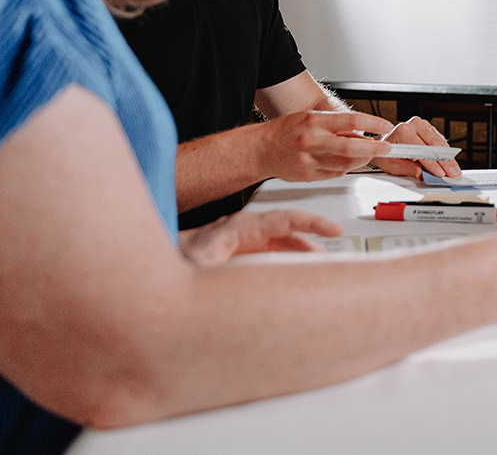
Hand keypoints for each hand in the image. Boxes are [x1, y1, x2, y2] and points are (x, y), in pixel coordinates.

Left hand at [178, 208, 343, 265]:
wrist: (158, 261)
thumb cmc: (176, 260)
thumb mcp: (199, 266)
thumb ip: (226, 268)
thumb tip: (254, 277)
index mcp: (241, 227)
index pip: (286, 219)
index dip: (313, 223)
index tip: (335, 230)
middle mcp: (248, 231)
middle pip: (292, 233)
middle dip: (316, 245)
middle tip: (338, 261)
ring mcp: (248, 242)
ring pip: (286, 245)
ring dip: (305, 257)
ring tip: (323, 273)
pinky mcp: (246, 255)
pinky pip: (277, 256)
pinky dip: (292, 264)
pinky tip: (299, 278)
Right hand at [258, 109, 393, 181]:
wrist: (260, 150)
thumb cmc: (286, 132)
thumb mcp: (310, 118)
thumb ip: (335, 125)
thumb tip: (361, 131)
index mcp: (314, 121)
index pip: (352, 121)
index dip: (374, 123)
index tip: (385, 126)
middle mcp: (312, 141)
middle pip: (352, 147)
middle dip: (375, 148)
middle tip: (386, 147)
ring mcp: (309, 160)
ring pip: (347, 164)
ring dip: (363, 160)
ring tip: (368, 154)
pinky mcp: (308, 175)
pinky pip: (335, 174)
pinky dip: (346, 168)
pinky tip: (347, 162)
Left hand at [372, 116, 462, 180]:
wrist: (382, 142)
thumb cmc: (385, 152)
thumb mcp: (391, 165)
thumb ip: (407, 169)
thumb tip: (422, 174)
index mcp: (403, 131)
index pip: (422, 150)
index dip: (433, 163)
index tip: (440, 173)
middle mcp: (413, 125)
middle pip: (434, 145)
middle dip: (446, 161)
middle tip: (453, 173)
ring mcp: (422, 124)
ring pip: (440, 142)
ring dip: (449, 157)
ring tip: (454, 169)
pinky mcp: (428, 127)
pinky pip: (440, 140)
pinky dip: (446, 151)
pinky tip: (451, 161)